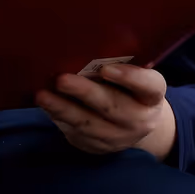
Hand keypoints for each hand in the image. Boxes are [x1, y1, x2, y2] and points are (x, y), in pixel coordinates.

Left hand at [36, 64, 176, 159]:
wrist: (133, 124)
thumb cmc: (127, 88)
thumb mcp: (131, 77)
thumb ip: (117, 65)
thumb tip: (81, 46)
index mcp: (152, 96)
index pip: (149, 86)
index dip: (130, 78)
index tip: (106, 69)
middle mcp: (140, 119)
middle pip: (113, 106)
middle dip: (85, 92)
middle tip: (62, 80)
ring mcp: (119, 137)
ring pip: (89, 124)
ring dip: (63, 109)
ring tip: (42, 95)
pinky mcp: (99, 147)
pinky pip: (77, 134)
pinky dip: (60, 119)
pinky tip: (46, 106)